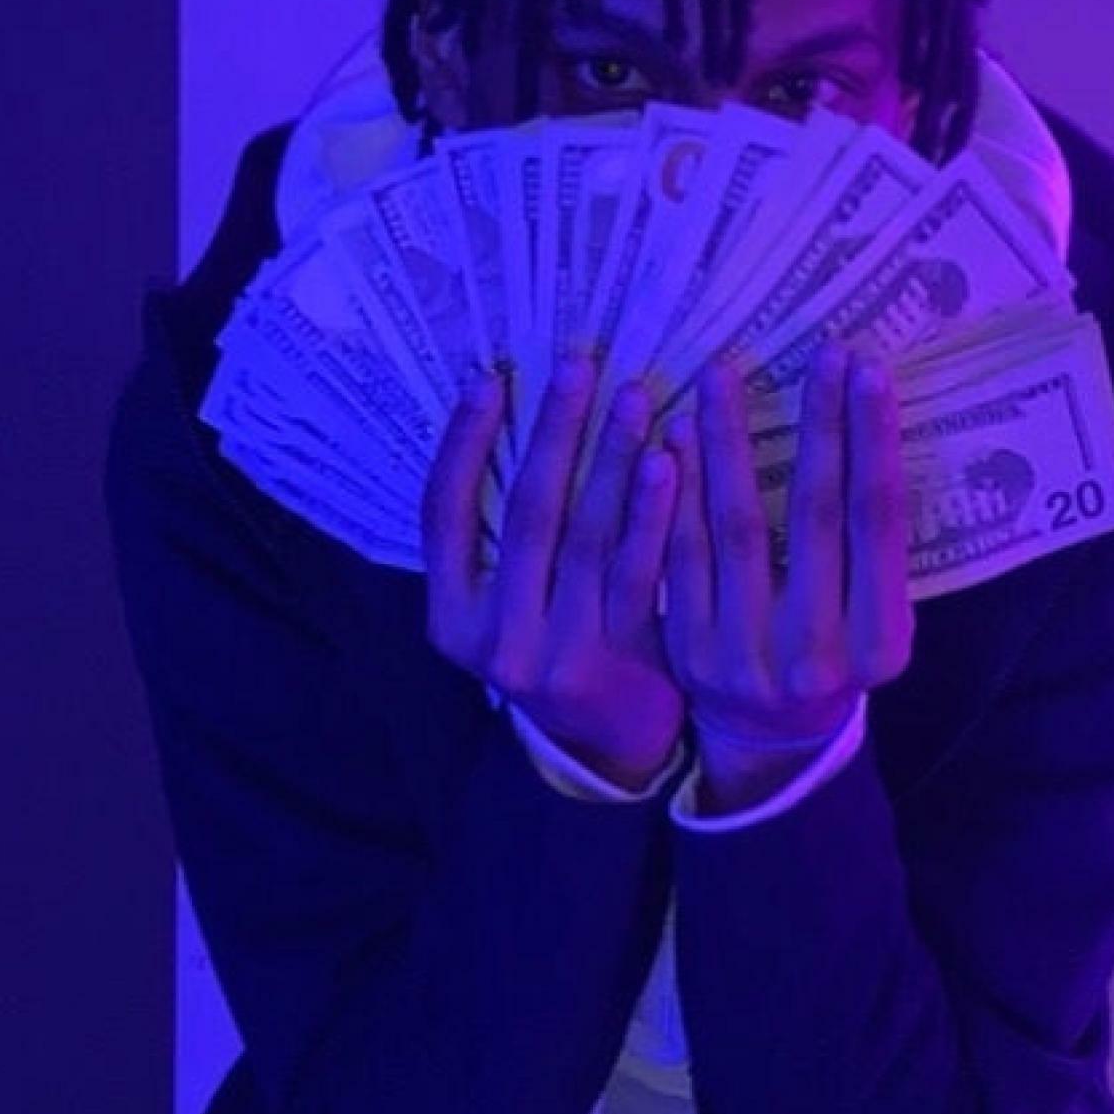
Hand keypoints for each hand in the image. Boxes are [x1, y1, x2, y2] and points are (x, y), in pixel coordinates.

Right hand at [424, 345, 685, 791]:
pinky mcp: (620, 661)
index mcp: (452, 619)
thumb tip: (513, 415)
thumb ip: (503, 540)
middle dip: (553, 432)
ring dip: (611, 459)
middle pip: (525, 516)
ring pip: (586, 538)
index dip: (463, 445)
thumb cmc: (557, 647)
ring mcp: (558, 655)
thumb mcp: (507, 606)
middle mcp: (496, 640)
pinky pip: (640, 573)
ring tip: (633, 397)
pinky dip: (656, 513)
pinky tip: (670, 461)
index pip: (443, 517)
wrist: (612, 748)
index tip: (489, 380)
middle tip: (578, 365)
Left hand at [660, 342, 913, 803]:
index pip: (878, 522)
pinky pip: (680, 556)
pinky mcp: (689, 652)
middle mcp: (817, 655)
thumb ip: (867, 548)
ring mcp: (747, 656)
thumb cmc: (834, 655)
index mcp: (880, 645)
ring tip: (722, 375)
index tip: (868, 369)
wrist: (769, 741)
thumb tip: (859, 418)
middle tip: (820, 353)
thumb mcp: (874, 618)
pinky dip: (677, 493)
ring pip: (737, 529)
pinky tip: (674, 437)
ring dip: (730, 444)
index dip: (872, 441)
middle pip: (817, 516)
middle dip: (820, 425)